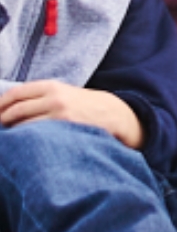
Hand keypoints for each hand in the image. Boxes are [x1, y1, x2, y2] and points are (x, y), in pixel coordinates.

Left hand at [0, 80, 143, 148]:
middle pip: (15, 109)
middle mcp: (53, 97)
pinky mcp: (63, 128)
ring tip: (8, 140)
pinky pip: (35, 136)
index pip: (16, 93)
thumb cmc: (82, 105)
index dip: (0, 104)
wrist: (110, 113)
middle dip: (1, 120)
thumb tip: (9, 107)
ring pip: (22, 125)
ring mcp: (58, 114)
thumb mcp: (63, 93)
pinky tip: (23, 145)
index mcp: (51, 86)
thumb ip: (40, 96)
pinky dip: (25, 140)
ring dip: (11, 133)